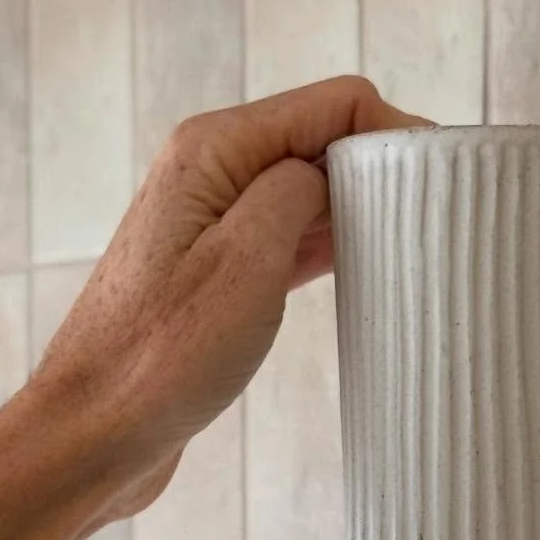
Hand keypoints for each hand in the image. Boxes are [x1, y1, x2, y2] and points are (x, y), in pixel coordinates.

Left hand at [0, 75, 422, 539]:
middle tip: (440, 218)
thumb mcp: (247, 263)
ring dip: (360, 208)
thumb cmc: (159, 359)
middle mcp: (208, 171)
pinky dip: (332, 245)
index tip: (446, 177)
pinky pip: (290, 236)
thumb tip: (335, 168)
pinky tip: (368, 270)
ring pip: (310, 189)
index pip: (333, 103)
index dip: (397, 128)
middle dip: (381, 166)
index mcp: (212, 149)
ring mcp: (209, 223)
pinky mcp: (214, 273)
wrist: (93, 436)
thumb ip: (298, 192)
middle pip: (322, 138)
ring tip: (416, 242)